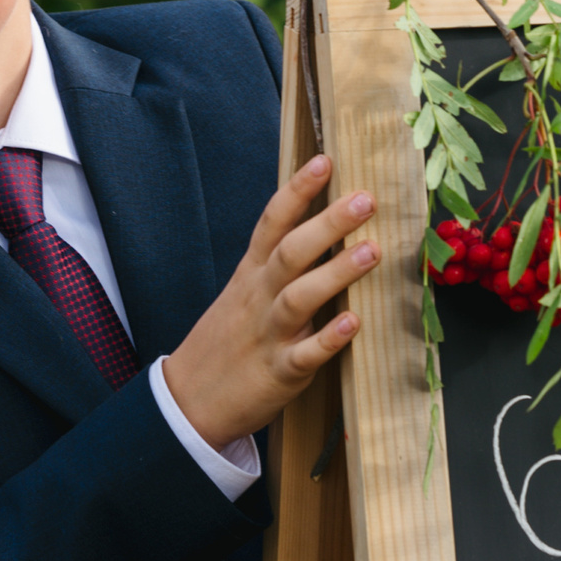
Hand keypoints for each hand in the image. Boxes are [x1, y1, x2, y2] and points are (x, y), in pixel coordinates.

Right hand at [165, 154, 375, 447]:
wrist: (188, 401)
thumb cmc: (227, 341)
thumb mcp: (243, 292)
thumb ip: (277, 264)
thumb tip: (323, 226)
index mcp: (251, 274)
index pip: (272, 222)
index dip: (297, 190)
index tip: (325, 160)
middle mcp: (260, 297)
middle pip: (291, 252)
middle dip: (328, 223)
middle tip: (365, 198)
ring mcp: (269, 334)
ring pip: (300, 297)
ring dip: (336, 273)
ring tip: (372, 251)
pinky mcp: (279, 372)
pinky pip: (305, 354)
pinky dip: (329, 339)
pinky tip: (355, 323)